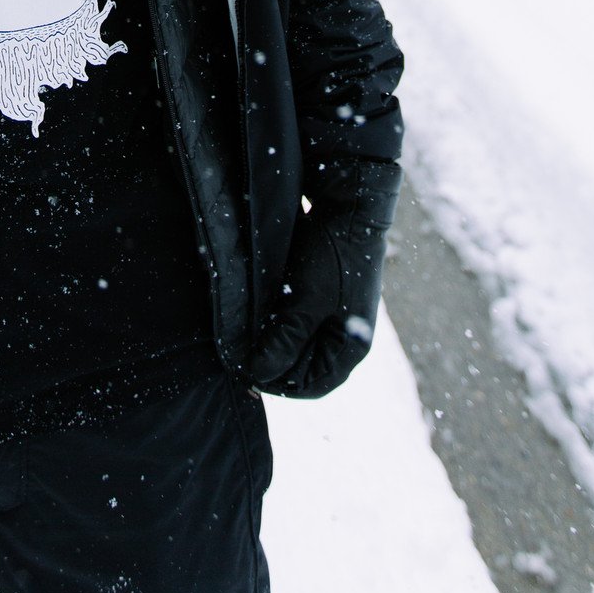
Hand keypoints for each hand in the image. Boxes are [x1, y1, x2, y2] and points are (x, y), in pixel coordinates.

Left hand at [249, 162, 396, 399]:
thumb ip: (286, 340)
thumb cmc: (333, 257)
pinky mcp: (323, 296)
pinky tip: (260, 314)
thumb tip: (259, 372)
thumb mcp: (306, 301)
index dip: (280, 383)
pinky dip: (279, 321)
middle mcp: (345, 336)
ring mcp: (335, 316)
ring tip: (248, 334)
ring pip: (299, 343)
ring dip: (274, 340)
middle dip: (275, 361)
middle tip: (242, 352)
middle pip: (305, 366)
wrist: (348, 207)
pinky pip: (298, 321)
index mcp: (351, 347)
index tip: (248, 372)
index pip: (313, 385)